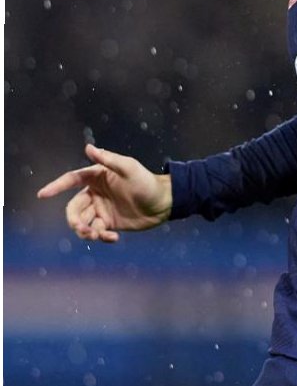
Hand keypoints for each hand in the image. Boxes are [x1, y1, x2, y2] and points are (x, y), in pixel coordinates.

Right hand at [36, 143, 172, 242]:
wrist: (164, 202)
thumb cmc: (147, 181)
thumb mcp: (129, 168)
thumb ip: (108, 159)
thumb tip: (88, 147)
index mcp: (97, 177)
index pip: (71, 180)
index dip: (56, 186)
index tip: (42, 194)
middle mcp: (95, 193)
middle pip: (73, 208)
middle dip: (75, 220)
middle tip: (84, 229)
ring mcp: (101, 209)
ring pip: (82, 222)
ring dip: (86, 231)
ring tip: (99, 235)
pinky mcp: (109, 223)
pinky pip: (97, 232)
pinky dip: (101, 237)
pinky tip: (113, 238)